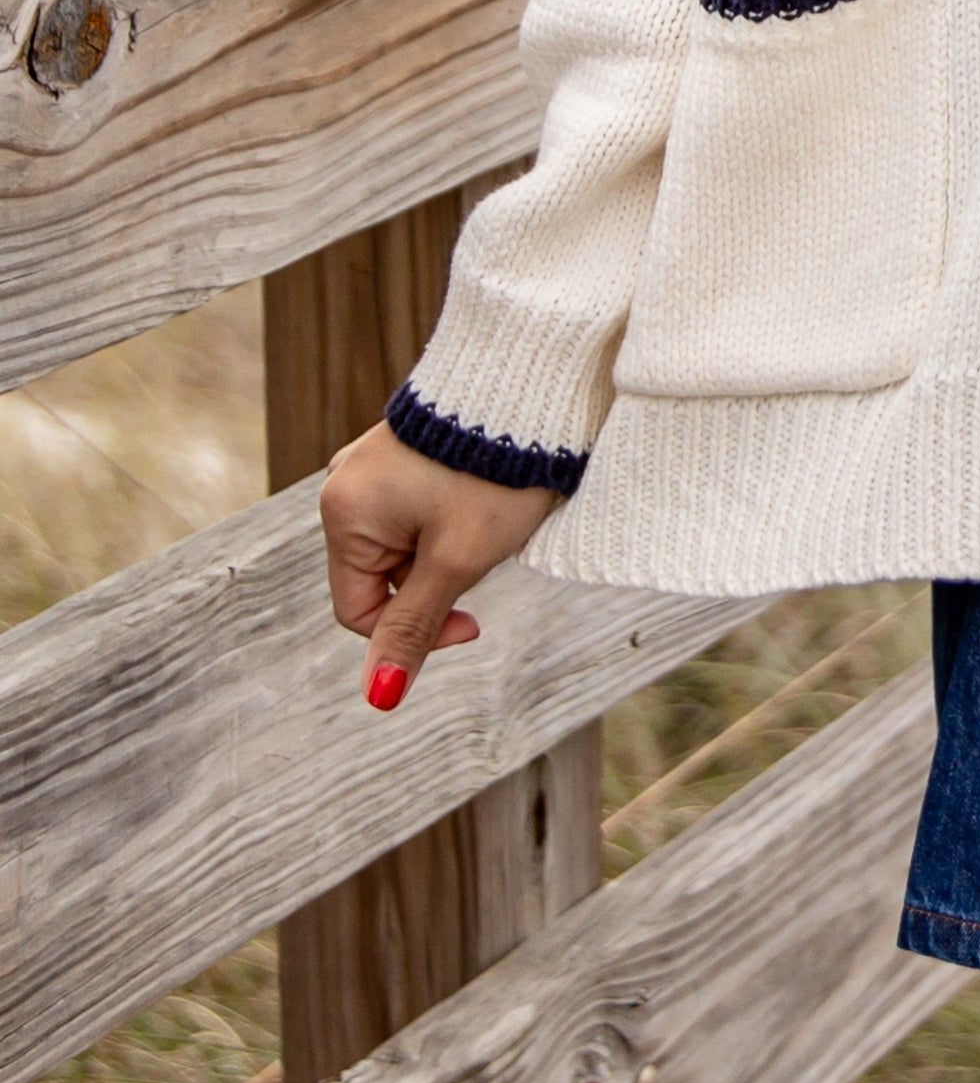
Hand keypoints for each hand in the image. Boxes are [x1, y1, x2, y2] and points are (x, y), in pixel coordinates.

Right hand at [319, 421, 561, 708]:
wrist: (533, 385)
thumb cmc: (495, 474)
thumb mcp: (456, 560)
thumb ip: (414, 628)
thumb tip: (379, 697)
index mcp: (343, 510)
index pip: (360, 611)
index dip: (417, 632)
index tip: (474, 622)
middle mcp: (346, 482)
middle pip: (386, 576)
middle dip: (436, 578)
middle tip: (484, 547)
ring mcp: (375, 464)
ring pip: (407, 545)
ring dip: (446, 549)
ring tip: (487, 514)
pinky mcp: (407, 451)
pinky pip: (418, 511)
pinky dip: (451, 520)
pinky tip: (482, 496)